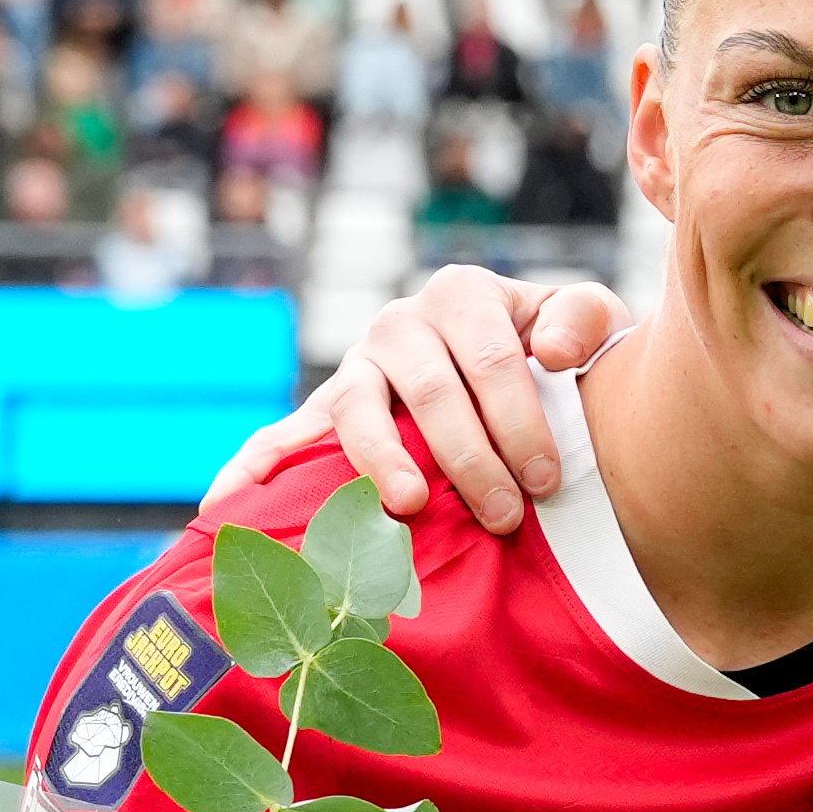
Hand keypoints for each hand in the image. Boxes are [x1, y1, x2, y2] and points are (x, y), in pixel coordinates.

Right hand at [206, 264, 624, 531]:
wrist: (516, 361)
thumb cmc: (557, 350)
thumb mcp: (586, 317)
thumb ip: (585, 319)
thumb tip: (549, 350)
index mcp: (463, 295)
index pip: (492, 360)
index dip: (521, 421)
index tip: (547, 479)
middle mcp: (401, 323)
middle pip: (430, 391)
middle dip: (469, 458)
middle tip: (503, 516)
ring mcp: (357, 367)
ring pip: (357, 409)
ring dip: (378, 460)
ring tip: (404, 504)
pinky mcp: (326, 411)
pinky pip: (284, 435)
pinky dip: (255, 467)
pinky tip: (227, 504)